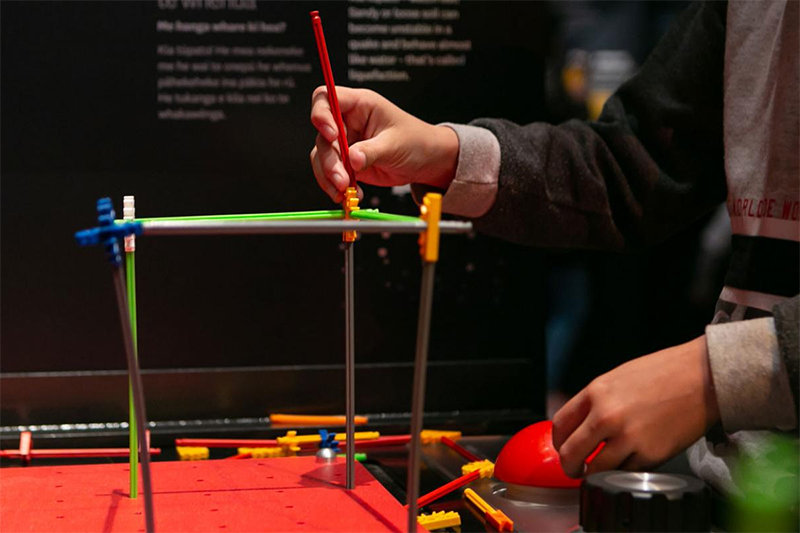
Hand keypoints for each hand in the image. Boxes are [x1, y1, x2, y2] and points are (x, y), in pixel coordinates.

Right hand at [309, 86, 458, 202]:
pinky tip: (350, 193)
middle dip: (330, 159)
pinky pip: (329, 172)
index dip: (322, 115)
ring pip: (322, 156)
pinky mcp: (346, 162)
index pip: (327, 98)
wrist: (425, 162)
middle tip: (342, 179)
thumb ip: (372, 151)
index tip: (331, 135)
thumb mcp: (395, 144)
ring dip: (329, 175)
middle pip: (322, 135)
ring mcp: (346, 143)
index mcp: (360, 105)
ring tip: (346, 190)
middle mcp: (348, 122)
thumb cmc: (416, 141)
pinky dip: (334, 185)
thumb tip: (352, 159)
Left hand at [552, 335, 719, 476]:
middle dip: (569, 466)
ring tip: (600, 470)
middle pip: (571, 453)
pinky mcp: (651, 454)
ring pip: (597, 469)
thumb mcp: (617, 378)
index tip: (562, 449)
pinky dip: (624, 471)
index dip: (558, 442)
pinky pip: (626, 472)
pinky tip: (629, 462)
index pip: (560, 425)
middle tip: (574, 470)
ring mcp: (628, 437)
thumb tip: (579, 425)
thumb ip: (595, 401)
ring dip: (595, 473)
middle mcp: (607, 415)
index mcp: (596, 392)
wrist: (703, 376)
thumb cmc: (664, 373)